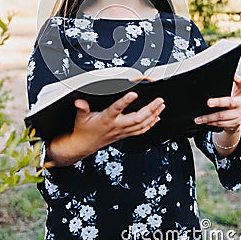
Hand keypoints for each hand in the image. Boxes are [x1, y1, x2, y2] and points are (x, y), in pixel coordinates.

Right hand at [47, 92, 164, 165]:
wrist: (84, 145)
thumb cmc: (84, 130)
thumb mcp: (80, 117)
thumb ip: (81, 108)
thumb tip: (79, 102)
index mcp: (107, 119)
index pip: (117, 109)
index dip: (125, 101)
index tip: (133, 94)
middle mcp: (117, 125)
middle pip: (137, 118)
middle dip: (150, 109)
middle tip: (158, 100)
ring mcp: (123, 131)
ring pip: (142, 125)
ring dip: (153, 115)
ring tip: (161, 106)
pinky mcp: (125, 134)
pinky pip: (141, 130)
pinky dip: (151, 124)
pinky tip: (156, 118)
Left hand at [194, 75, 240, 132]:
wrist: (235, 120)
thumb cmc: (226, 104)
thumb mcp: (227, 95)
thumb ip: (220, 91)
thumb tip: (203, 88)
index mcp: (238, 93)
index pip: (240, 85)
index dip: (238, 80)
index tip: (233, 76)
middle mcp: (240, 103)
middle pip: (229, 102)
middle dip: (218, 102)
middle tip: (208, 102)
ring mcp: (239, 114)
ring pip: (222, 116)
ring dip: (208, 118)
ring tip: (198, 119)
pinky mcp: (235, 124)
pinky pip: (221, 124)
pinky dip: (211, 123)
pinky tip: (204, 122)